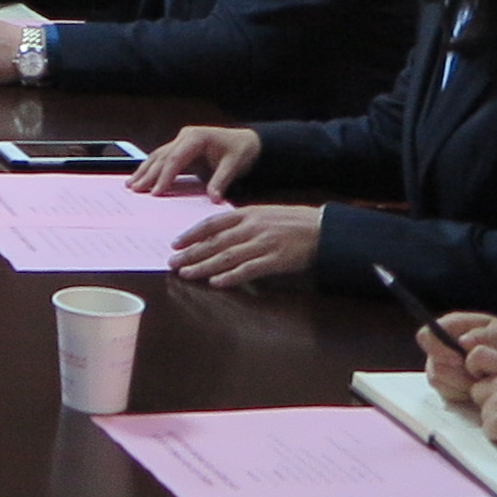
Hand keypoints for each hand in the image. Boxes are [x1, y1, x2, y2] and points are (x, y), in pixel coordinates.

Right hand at [129, 124, 257, 197]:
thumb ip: (221, 181)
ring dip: (145, 170)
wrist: (249, 142)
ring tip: (131, 185)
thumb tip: (213, 198)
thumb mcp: (234, 166)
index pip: (175, 159)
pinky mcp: (182, 148)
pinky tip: (142, 177)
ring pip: (158, 156)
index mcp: (196, 137)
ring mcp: (182, 141)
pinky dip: (151, 168)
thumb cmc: (241, 150)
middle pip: (162, 157)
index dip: (164, 176)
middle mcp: (186, 137)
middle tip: (135, 190)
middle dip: (148, 174)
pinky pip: (163, 158)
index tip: (156, 192)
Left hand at [169, 201, 321, 287]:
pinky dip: (231, 276)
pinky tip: (216, 283)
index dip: (191, 234)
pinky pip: (248, 269)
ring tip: (187, 274)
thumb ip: (242, 222)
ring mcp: (263, 243)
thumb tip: (217, 233)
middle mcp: (252, 227)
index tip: (175, 243)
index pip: (212, 223)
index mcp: (248, 213)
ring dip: (204, 266)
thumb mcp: (265, 214)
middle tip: (173, 263)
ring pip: (227, 256)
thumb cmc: (293, 221)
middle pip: (215, 242)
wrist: (323, 229)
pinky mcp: (275, 260)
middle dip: (191, 253)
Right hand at [419, 313, 496, 408]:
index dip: (437, 348)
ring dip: (461, 383)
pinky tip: (479, 387)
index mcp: (450, 327)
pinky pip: (447, 393)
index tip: (458, 359)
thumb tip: (463, 342)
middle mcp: (441, 347)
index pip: (427, 336)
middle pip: (432, 364)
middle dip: (455, 372)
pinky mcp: (449, 385)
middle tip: (478, 375)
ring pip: (438, 380)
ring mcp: (443, 367)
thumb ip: (485, 335)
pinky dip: (463, 393)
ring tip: (482, 380)